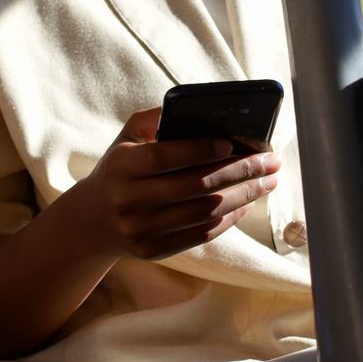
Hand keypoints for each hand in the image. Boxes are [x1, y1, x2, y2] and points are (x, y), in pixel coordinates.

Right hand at [60, 107, 280, 260]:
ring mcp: (141, 229)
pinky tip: (247, 202)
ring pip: (205, 212)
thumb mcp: (126, 138)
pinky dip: (230, 218)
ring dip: (244, 196)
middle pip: (195, 186)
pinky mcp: (153, 250)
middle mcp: (128, 200)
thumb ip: (155, 120)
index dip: (201, 149)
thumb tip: (201, 111)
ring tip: (267, 181)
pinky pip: (202, 234)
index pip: (166, 156)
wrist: (92, 220)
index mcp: (122, 167)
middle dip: (240, 172)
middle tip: (269, 162)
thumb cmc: (120, 169)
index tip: (233, 143)